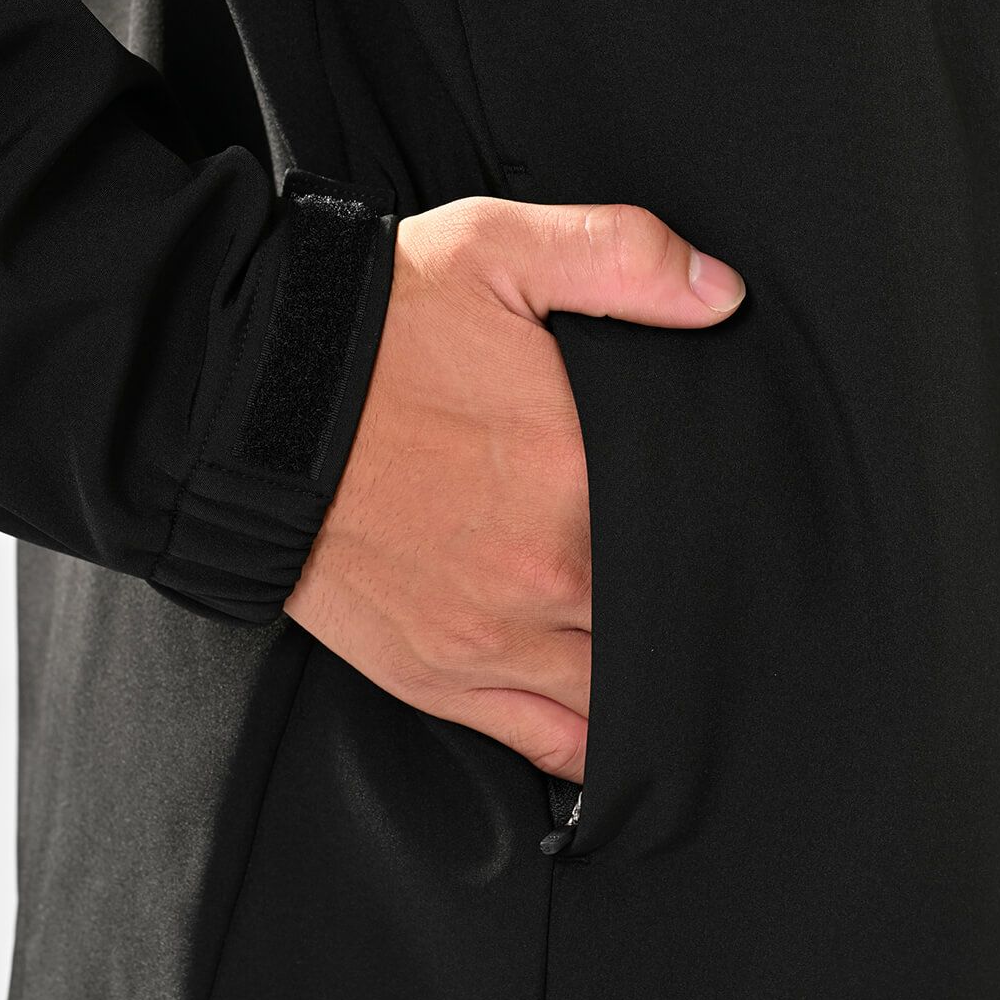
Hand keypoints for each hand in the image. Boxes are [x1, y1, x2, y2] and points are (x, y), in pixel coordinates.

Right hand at [283, 198, 743, 780]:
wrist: (243, 407)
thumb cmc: (371, 334)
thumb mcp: (497, 250)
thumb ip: (622, 258)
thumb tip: (723, 297)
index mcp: (579, 477)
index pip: (703, 536)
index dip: (739, 544)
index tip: (756, 543)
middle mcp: (547, 576)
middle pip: (670, 623)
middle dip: (703, 616)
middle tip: (727, 609)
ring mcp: (493, 639)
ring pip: (620, 698)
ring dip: (658, 688)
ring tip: (685, 673)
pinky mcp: (439, 677)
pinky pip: (548, 743)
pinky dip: (593, 749)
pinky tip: (620, 733)